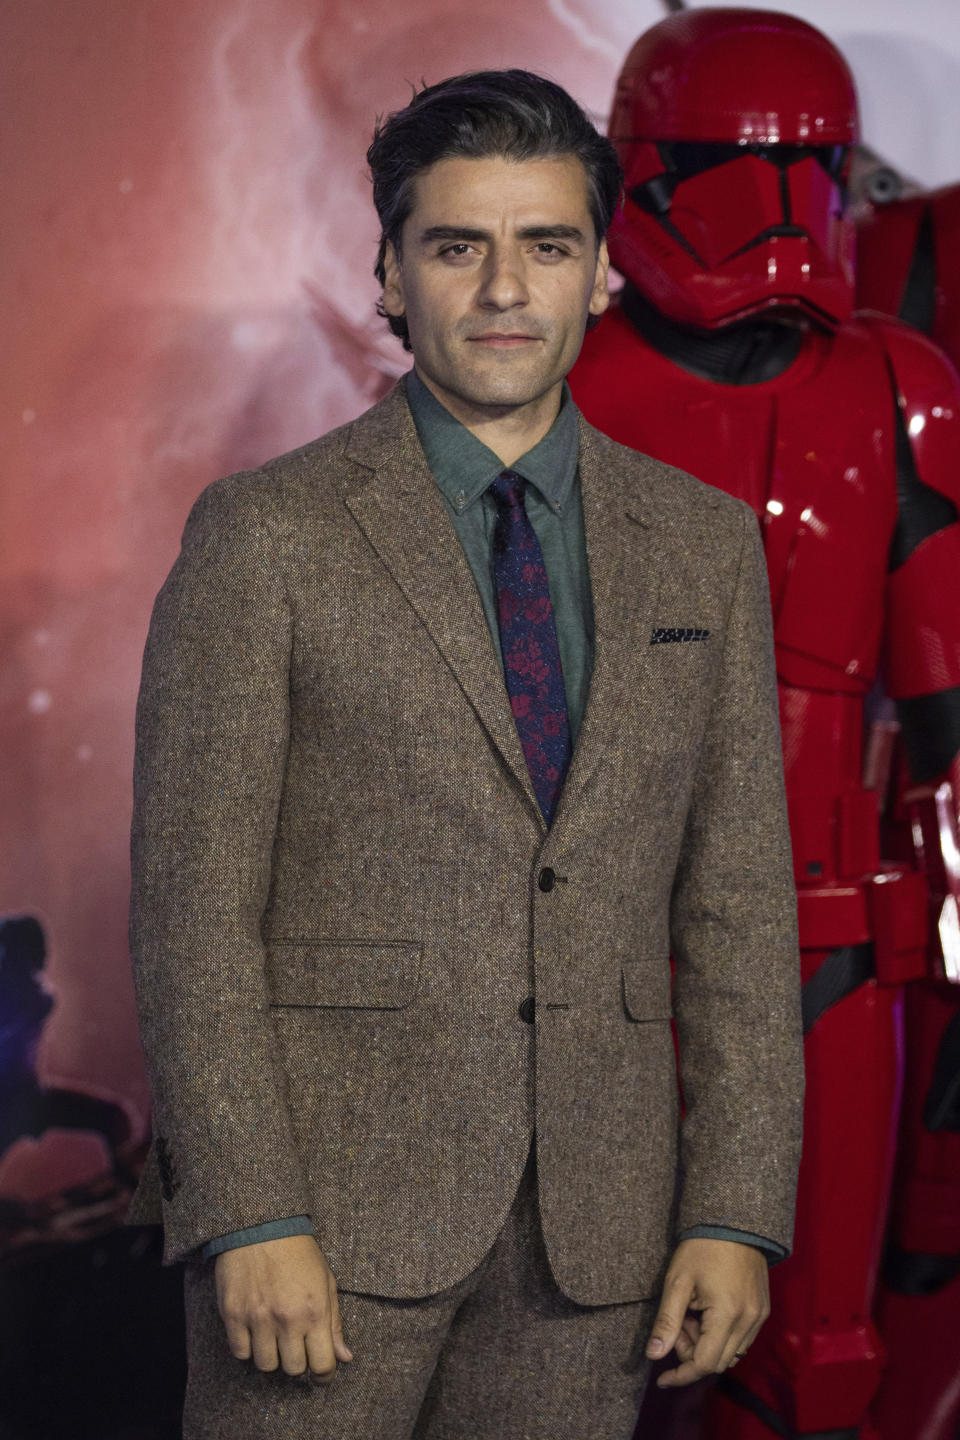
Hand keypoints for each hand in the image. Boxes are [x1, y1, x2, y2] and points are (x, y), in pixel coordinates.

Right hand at [214, 1233, 352, 1379]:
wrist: (261, 1225)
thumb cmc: (298, 1252)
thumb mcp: (325, 1281)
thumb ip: (334, 1322)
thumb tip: (344, 1357)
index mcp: (315, 1311)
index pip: (323, 1364)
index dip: (325, 1375)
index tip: (321, 1375)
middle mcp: (287, 1319)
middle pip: (294, 1369)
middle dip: (298, 1362)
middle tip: (296, 1346)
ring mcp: (258, 1318)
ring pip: (266, 1365)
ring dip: (272, 1356)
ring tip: (274, 1337)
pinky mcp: (233, 1315)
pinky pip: (240, 1353)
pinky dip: (248, 1348)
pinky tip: (254, 1332)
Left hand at [646, 1238, 769, 1386]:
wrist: (734, 1221)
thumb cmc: (702, 1248)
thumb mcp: (677, 1281)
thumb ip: (666, 1321)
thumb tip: (653, 1355)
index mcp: (728, 1315)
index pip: (705, 1364)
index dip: (682, 1373)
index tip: (662, 1378)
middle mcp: (749, 1321)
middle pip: (718, 1362)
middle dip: (691, 1352)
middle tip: (678, 1322)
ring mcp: (759, 1316)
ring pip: (731, 1353)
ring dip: (706, 1345)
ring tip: (691, 1313)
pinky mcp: (763, 1310)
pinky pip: (741, 1339)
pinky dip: (721, 1336)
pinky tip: (707, 1312)